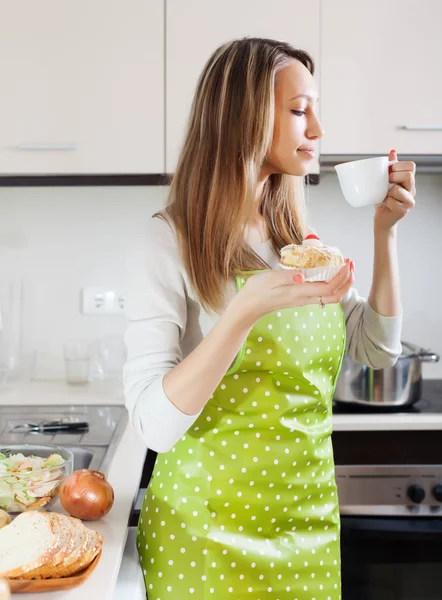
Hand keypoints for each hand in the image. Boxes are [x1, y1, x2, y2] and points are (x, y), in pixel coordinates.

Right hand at [232, 259, 354, 327]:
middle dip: (347, 282)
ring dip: (341, 284)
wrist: (247, 308)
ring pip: (330, 297)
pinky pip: (322, 295)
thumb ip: (287, 276)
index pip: (328, 288)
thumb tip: (304, 274)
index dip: (342, 277)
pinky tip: (329, 273)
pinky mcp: (300, 299)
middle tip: (351, 265)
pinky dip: (332, 285)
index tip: (347, 263)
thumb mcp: (269, 278)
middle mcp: (304, 299)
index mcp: (298, 293)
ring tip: (344, 268)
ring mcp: (303, 301)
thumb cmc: (255, 291)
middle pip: (334, 296)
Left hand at [374, 149, 415, 231]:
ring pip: (398, 190)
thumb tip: (393, 151)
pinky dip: (385, 202)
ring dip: (387, 192)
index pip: (411, 166)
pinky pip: (392, 202)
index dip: (398, 166)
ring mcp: (409, 201)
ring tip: (385, 196)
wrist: (381, 218)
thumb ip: (390, 167)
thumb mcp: (385, 181)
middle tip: (386, 182)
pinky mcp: (403, 211)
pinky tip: (385, 204)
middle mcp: (412, 190)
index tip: (389, 171)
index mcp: (408, 180)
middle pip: (408, 175)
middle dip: (393, 176)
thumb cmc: (383, 198)